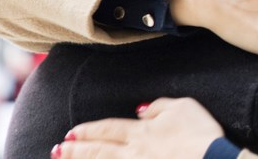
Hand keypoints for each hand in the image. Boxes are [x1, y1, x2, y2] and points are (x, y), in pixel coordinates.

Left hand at [54, 98, 221, 158]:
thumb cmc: (200, 132)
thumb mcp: (184, 106)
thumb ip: (159, 106)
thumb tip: (141, 110)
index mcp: (142, 131)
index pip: (109, 129)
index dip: (89, 130)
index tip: (71, 133)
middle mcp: (135, 152)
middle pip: (100, 150)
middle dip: (77, 150)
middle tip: (57, 150)